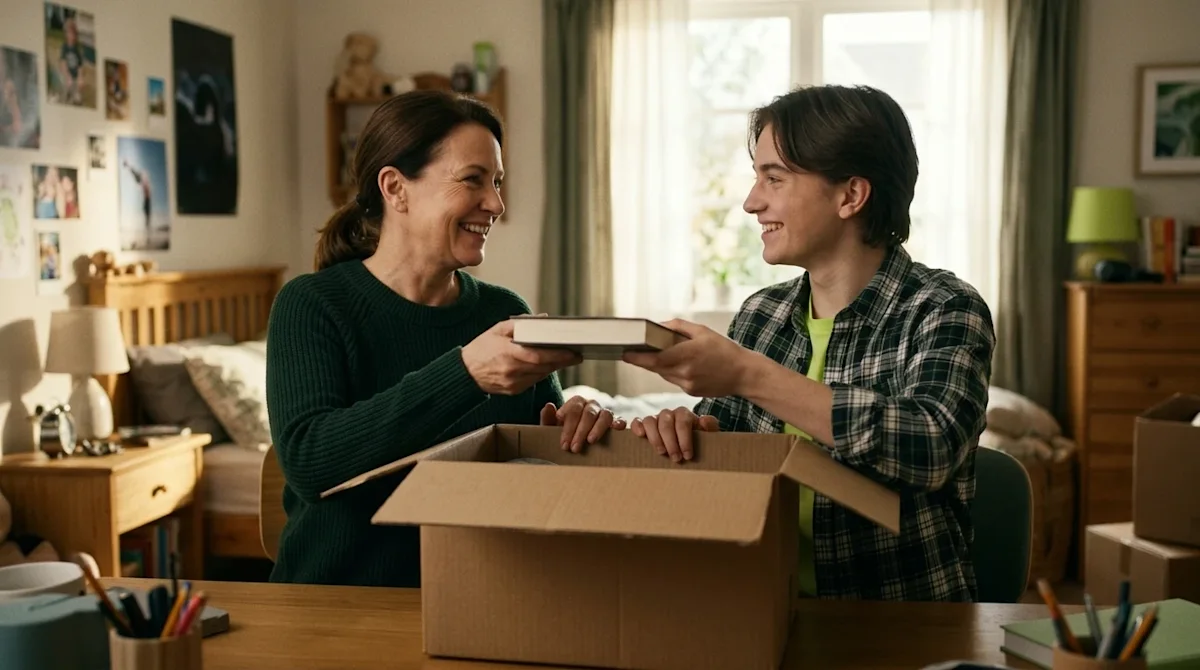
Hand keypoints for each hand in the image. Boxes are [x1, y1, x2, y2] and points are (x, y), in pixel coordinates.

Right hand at [462, 320, 580, 394]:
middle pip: (544, 367)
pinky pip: (533, 381)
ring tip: (565, 358)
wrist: (464, 372)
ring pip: (541, 375)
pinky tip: (546, 366)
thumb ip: (521, 324)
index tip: (573, 352)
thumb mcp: (498, 329)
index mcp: (507, 352)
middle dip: (562, 361)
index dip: (558, 356)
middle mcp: (511, 370)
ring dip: (554, 367)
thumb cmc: (481, 348)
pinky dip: (541, 373)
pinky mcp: (513, 391)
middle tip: (576, 355)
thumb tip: (543, 319)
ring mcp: (513, 383)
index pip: (539, 356)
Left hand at [539, 396, 626, 451]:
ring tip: (590, 441)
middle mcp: (592, 405)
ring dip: (597, 428)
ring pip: (605, 415)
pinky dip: (619, 423)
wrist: (576, 443)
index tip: (562, 436)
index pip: (574, 407)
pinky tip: (616, 429)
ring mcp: (605, 413)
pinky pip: (620, 420)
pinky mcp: (616, 423)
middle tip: (572, 448)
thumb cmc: (564, 435)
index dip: (568, 420)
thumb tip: (549, 406)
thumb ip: (548, 418)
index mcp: (577, 403)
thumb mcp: (552, 428)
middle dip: (579, 431)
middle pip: (588, 413)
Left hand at [623, 319, 753, 397]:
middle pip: (656, 367)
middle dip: (644, 359)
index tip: (624, 353)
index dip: (637, 358)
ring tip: (658, 354)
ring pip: (664, 374)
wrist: (744, 374)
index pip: (655, 359)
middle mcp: (686, 372)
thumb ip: (678, 326)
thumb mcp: (702, 331)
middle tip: (632, 351)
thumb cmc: (724, 350)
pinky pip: (674, 380)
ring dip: (659, 365)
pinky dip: (672, 371)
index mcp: (688, 354)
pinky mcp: (691, 392)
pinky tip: (681, 364)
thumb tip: (658, 325)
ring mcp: (688, 385)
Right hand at [631, 407, 719, 461]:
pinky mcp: (644, 426)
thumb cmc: (698, 441)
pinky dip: (637, 427)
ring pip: (650, 421)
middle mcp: (669, 414)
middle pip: (666, 423)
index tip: (688, 456)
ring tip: (661, 452)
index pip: (683, 422)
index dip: (685, 439)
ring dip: (655, 438)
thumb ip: (710, 427)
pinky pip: (637, 422)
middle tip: (676, 459)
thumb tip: (705, 421)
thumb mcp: (708, 435)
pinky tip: (640, 436)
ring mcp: (655, 419)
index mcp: (684, 414)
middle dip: (671, 442)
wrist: (689, 444)